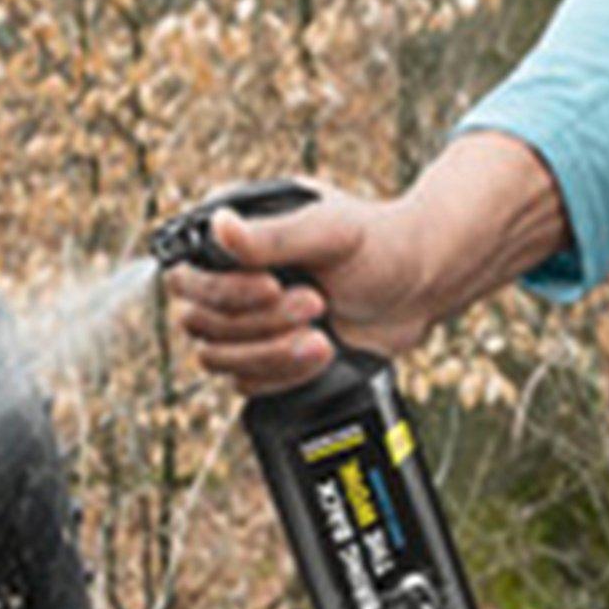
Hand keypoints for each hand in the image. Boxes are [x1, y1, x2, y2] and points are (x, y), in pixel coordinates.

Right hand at [159, 133, 567, 399]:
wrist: (420, 286)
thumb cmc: (380, 243)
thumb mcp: (330, 230)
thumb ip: (271, 235)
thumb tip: (219, 225)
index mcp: (234, 236)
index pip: (188, 276)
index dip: (224, 291)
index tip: (272, 287)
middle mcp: (231, 279)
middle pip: (200, 323)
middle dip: (261, 323)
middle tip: (316, 303)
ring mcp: (247, 322)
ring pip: (219, 358)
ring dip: (271, 354)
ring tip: (322, 338)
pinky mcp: (266, 357)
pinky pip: (247, 383)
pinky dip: (283, 375)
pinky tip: (323, 356)